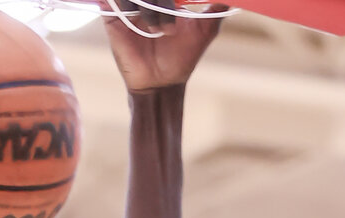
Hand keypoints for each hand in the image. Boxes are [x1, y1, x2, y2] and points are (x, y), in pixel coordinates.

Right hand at [101, 1, 223, 93]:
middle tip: (172, 28)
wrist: (161, 82)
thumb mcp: (205, 30)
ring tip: (161, 33)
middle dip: (164, 2)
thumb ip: (216, 10)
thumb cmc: (182, 56)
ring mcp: (129, 2)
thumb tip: (233, 1)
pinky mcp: (112, 14)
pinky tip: (141, 24)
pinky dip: (128, 5)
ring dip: (151, 10)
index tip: (179, 13)